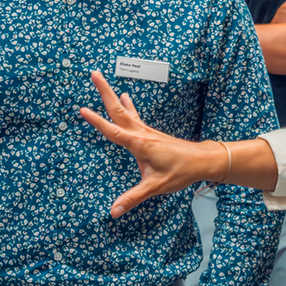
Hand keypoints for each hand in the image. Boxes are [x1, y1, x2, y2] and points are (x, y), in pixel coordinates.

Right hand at [80, 71, 226, 217]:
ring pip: (126, 111)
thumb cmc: (181, 171)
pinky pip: (135, 116)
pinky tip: (126, 99)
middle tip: (94, 74)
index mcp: (139, 144)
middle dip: (105, 92)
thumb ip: (133, 198)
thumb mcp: (156, 187)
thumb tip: (114, 211)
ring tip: (103, 82)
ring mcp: (147, 131)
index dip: (97, 121)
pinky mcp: (151, 133)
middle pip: (119, 110)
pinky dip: (127, 105)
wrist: (202, 160)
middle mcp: (142, 134)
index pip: (113, 131)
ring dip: (113, 96)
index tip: (83, 109)